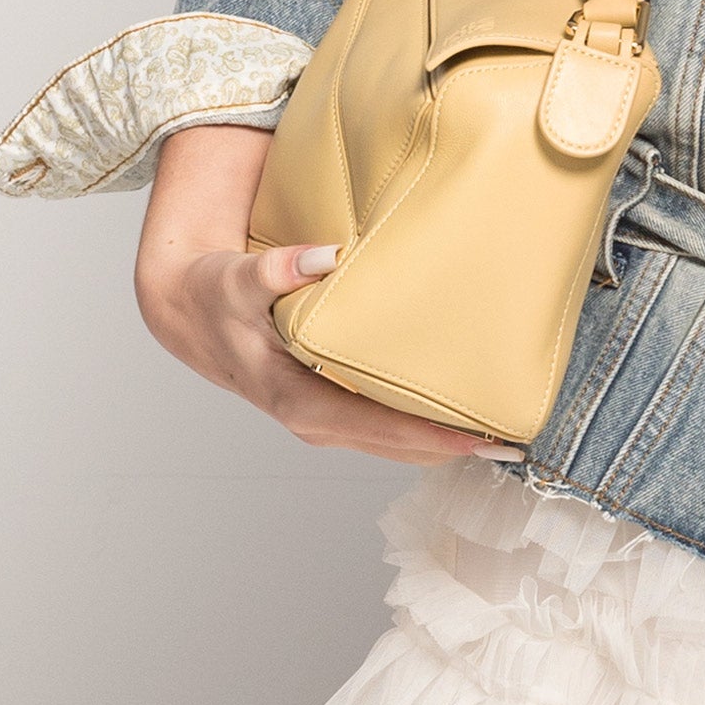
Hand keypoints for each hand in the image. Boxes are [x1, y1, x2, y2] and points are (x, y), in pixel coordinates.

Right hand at [135, 125, 519, 464]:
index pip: (372, 425)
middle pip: (392, 445)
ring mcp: (323, 416)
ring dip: (443, 444)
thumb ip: (276, 269)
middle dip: (450, 447)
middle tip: (512, 440)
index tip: (474, 437)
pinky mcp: (331, 404)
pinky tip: (461, 419)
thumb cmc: (218, 293)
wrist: (192, 309)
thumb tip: (323, 256)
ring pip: (392, 443)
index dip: (425, 435)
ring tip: (502, 436)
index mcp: (294, 397)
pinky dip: (423, 430)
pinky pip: (385, 427)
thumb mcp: (237, 279)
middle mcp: (312, 418)